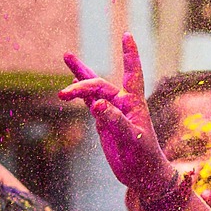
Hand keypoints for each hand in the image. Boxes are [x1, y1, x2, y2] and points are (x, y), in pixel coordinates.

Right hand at [59, 34, 176, 196]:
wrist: (143, 174)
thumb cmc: (144, 156)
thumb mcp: (132, 138)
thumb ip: (115, 120)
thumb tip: (96, 104)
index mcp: (134, 103)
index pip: (133, 73)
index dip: (130, 55)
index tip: (127, 35)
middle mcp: (122, 103)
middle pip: (100, 84)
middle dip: (83, 80)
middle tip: (65, 84)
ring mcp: (111, 111)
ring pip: (93, 89)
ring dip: (79, 76)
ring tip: (67, 56)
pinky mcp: (103, 122)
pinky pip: (90, 102)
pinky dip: (80, 94)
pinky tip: (71, 84)